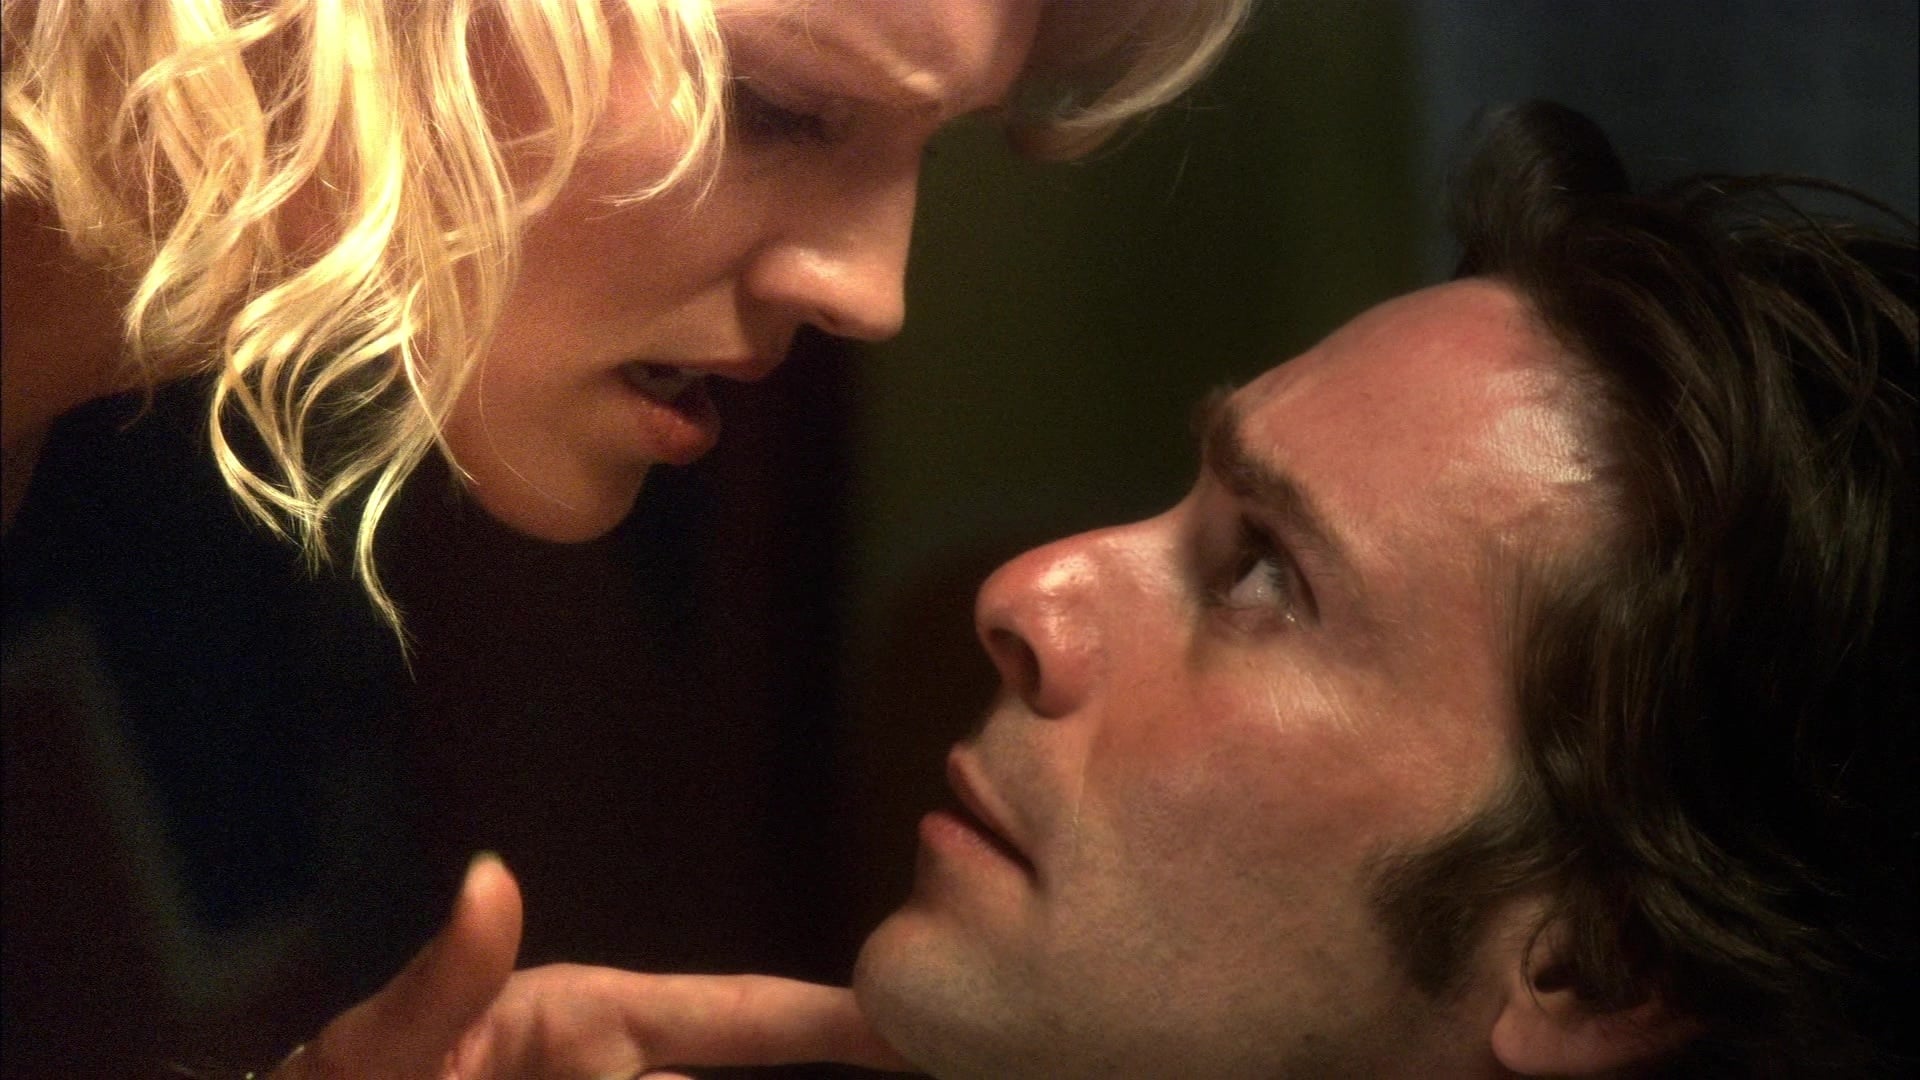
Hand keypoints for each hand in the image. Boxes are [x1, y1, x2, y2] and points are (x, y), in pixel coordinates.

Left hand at [275, 853, 910, 1077]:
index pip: (729, 1018)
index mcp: (581, 1026)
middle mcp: (613, 1079)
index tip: (911, 1025)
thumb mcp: (367, 1052)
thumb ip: (438, 986)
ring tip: (906, 1076)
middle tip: (931, 1064)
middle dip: (835, 1064)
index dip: (825, 1021)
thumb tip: (492, 880)